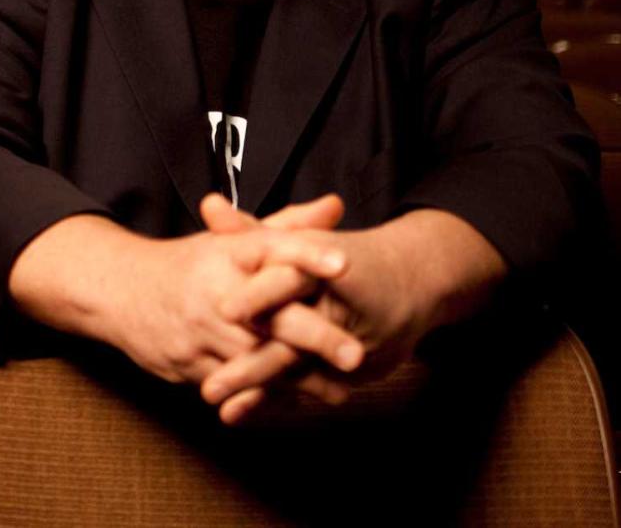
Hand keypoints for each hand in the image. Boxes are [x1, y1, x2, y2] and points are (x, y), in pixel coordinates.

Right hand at [6, 207, 357, 399]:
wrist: (118, 292)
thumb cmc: (190, 265)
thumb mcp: (231, 242)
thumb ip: (288, 227)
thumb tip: (337, 205)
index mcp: (227, 253)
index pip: (272, 247)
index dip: (307, 253)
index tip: (344, 263)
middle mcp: (214, 290)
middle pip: (270, 314)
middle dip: (314, 336)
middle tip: (355, 354)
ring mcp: (199, 330)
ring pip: (255, 359)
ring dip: (297, 378)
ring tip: (338, 392)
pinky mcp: (189, 363)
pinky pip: (233, 384)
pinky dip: (265, 395)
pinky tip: (297, 402)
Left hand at [200, 202, 506, 423]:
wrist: (412, 280)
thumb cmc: (339, 255)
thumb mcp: (297, 240)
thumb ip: (249, 230)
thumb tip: (207, 206)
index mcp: (320, 266)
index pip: (289, 280)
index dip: (259, 294)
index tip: (226, 310)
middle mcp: (332, 307)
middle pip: (291, 336)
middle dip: (253, 362)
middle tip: (214, 380)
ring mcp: (342, 342)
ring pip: (297, 368)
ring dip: (258, 389)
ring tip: (222, 409)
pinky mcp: (346, 369)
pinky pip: (305, 386)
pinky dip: (271, 401)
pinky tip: (236, 415)